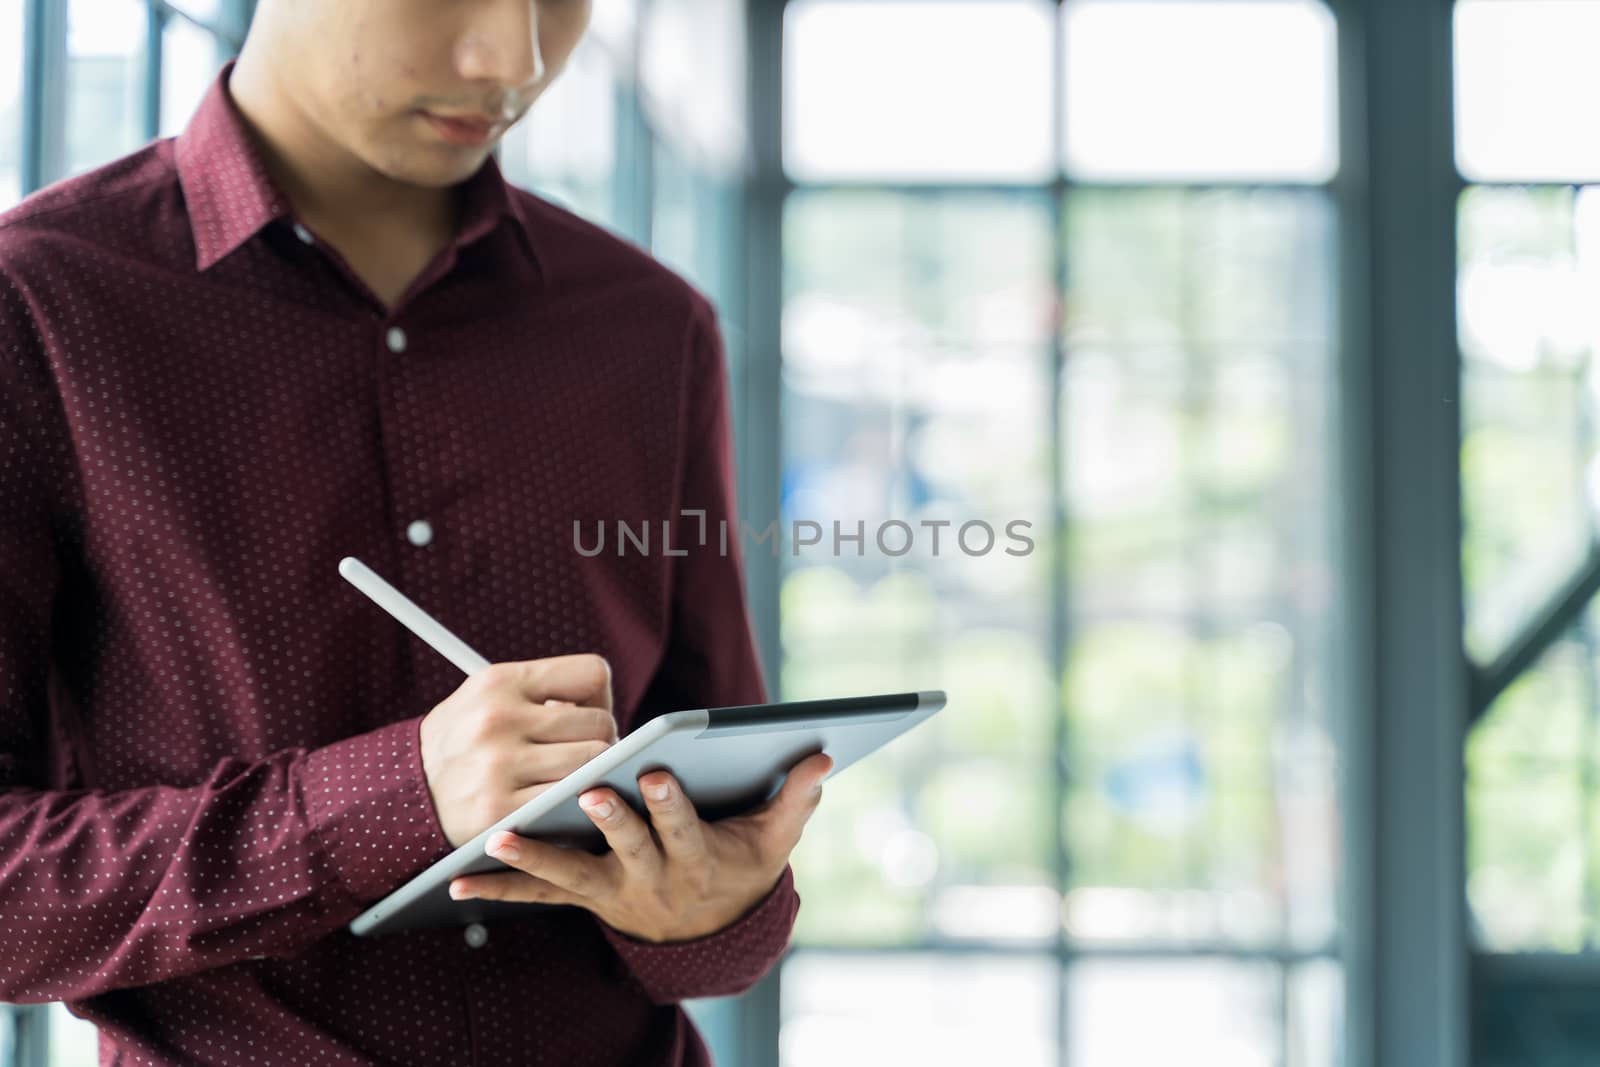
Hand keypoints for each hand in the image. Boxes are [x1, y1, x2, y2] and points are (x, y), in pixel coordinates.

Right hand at [419, 653, 617, 847]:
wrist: (404, 796)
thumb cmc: (465, 743)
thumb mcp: (489, 698)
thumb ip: (543, 694)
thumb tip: (605, 708)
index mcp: (499, 681)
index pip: (591, 673)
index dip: (597, 697)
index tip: (582, 715)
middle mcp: (498, 718)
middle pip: (599, 723)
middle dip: (599, 741)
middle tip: (580, 755)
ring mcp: (498, 765)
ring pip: (593, 763)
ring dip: (592, 774)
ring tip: (571, 778)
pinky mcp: (499, 810)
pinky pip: (569, 800)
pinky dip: (574, 803)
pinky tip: (559, 803)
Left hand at [447, 750, 833, 942]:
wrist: (709, 934)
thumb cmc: (742, 869)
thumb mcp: (774, 841)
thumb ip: (796, 798)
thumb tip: (823, 756)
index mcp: (697, 859)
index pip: (684, 830)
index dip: (672, 804)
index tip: (659, 771)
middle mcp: (653, 880)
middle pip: (629, 848)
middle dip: (611, 820)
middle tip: (590, 791)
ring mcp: (614, 893)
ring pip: (573, 875)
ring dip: (536, 857)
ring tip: (501, 840)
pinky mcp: (585, 898)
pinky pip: (539, 899)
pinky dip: (500, 890)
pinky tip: (459, 881)